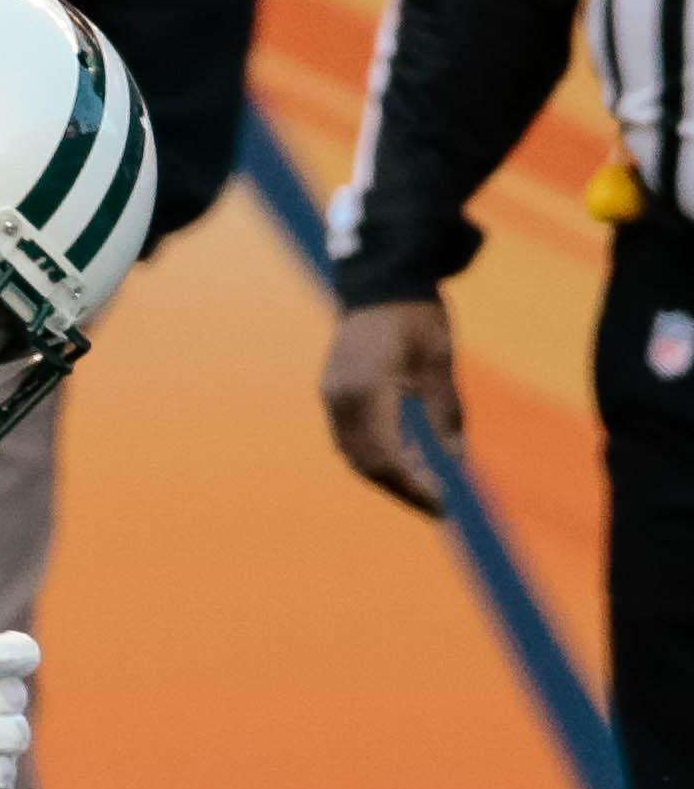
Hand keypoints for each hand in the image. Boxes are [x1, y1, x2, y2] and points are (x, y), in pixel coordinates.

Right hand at [321, 297, 459, 516]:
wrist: (380, 283)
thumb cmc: (417, 318)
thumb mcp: (440, 364)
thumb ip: (446, 414)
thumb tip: (456, 460)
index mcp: (369, 391)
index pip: (386, 458)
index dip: (413, 487)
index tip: (442, 504)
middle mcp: (341, 398)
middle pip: (365, 463)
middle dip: (401, 488)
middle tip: (436, 504)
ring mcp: (331, 395)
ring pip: (354, 454)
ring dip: (387, 474)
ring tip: (424, 481)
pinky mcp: (332, 392)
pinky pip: (348, 437)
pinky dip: (375, 454)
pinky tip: (405, 453)